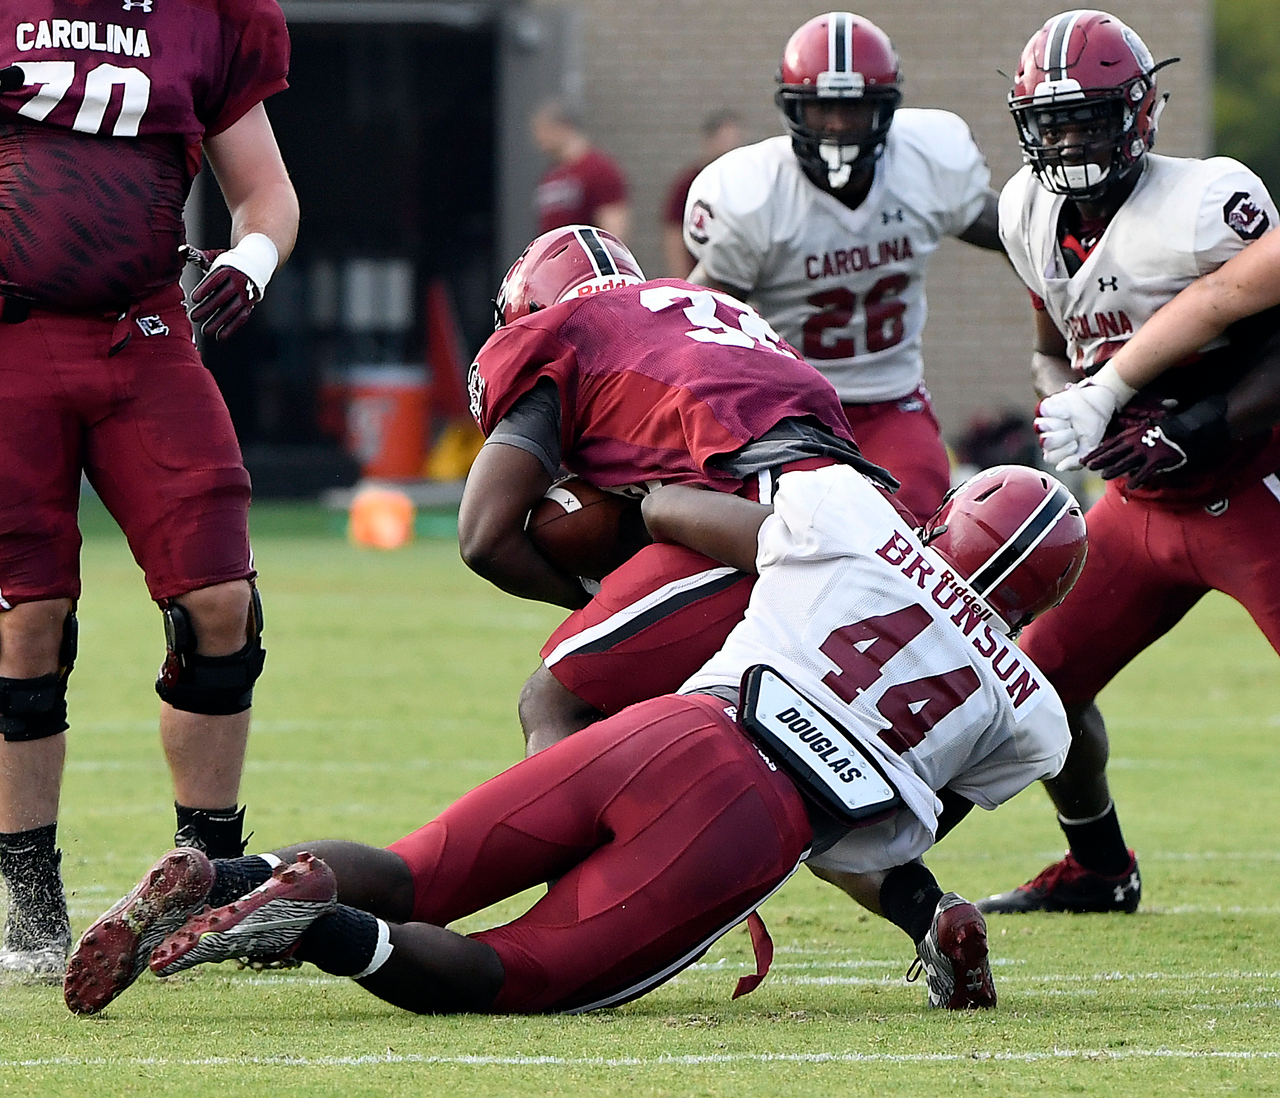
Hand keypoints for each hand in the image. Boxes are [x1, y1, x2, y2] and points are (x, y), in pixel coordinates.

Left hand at [180, 234, 276, 340]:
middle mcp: (239, 282)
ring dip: (218, 322)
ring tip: (206, 331)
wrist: (255, 265)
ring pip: (231, 310)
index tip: (194, 299)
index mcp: (228, 269)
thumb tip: (181, 250)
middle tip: (193, 317)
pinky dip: (231, 328)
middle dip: (207, 309)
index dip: (205, 289)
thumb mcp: (214, 258)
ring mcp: (245, 295)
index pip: (215, 280)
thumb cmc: (227, 263)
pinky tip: (220, 336)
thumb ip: (197, 256)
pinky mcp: (249, 305)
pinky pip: (241, 318)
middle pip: (222, 297)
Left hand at [1034, 381, 1123, 470]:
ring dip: (1060, 424)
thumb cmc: (1092, 430)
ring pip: (1041, 426)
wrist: (1098, 407)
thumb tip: (1059, 468)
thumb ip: (1075, 463)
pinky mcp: (1045, 406)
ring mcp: (1044, 422)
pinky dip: (1059, 411)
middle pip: (1044, 442)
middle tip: (1074, 431)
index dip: (1064, 450)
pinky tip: (1066, 412)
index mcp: (1054, 451)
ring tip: (1070, 421)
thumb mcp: (1089, 450)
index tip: (1076, 444)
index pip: (1050, 457)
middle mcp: (1046, 437)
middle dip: (1064, 436)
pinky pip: (1044, 411)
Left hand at [1083, 394, 1229, 488]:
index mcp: (1131, 435)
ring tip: (1104, 476)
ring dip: (1114, 469)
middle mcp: (1135, 443)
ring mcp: (1146, 451)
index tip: (1083, 460)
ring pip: (1126, 462)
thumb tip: (1114, 453)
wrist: (1183, 430)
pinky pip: (1146, 471)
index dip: (1095, 453)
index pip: (1109, 445)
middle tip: (1088, 467)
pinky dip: (1138, 479)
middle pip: (1114, 453)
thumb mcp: (1141, 432)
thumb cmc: (1161, 432)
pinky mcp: (1158, 459)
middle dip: (1100, 460)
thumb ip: (1128, 442)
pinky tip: (1131, 486)